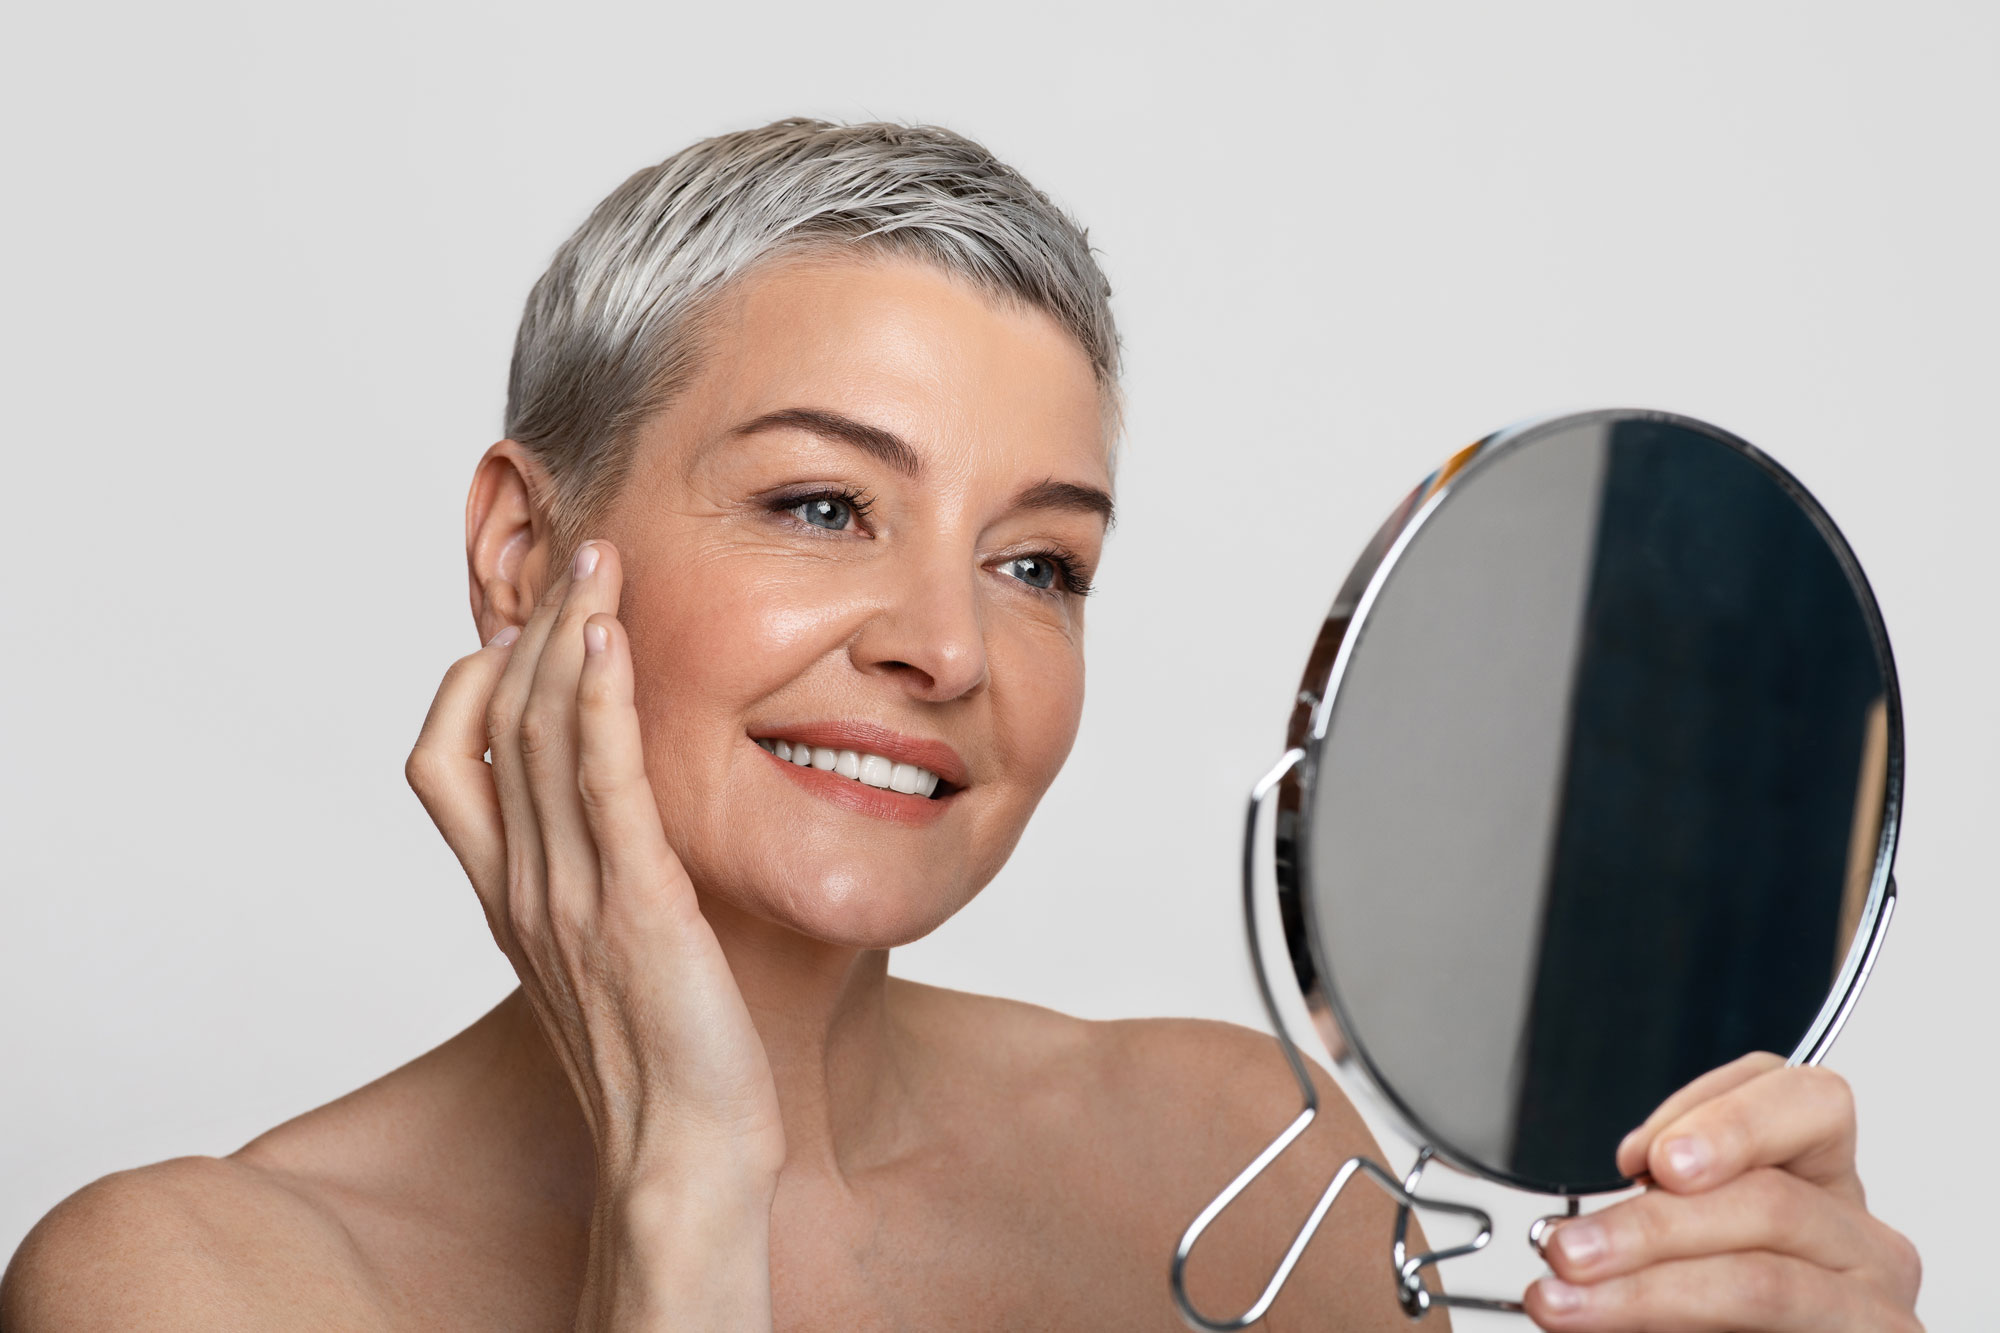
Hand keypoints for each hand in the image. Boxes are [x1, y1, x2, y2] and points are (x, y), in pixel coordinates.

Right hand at [404, 538, 784, 1194]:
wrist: (683, 1154)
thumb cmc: (661, 1057)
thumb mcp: (603, 952)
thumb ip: (589, 878)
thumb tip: (614, 815)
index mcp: (508, 897)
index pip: (442, 762)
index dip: (472, 681)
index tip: (525, 626)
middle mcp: (522, 887)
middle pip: (494, 722)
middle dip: (532, 625)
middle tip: (579, 554)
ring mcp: (568, 896)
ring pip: (536, 732)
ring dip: (565, 632)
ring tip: (598, 560)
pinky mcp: (634, 907)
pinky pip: (599, 783)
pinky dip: (596, 701)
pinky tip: (609, 639)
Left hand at [1524, 1052, 1921, 1330]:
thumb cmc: (1708, 1321)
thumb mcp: (1674, 1255)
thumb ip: (1655, 1220)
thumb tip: (1572, 1232)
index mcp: (1820, 1186)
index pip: (1801, 1100)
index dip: (1717, 1114)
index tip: (1635, 1158)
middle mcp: (1862, 1240)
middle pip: (1771, 1197)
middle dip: (1652, 1222)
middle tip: (1568, 1248)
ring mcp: (1874, 1305)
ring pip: (1763, 1275)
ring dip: (1648, 1286)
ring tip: (1567, 1300)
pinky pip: (1775, 1319)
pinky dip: (1680, 1316)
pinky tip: (1626, 1325)